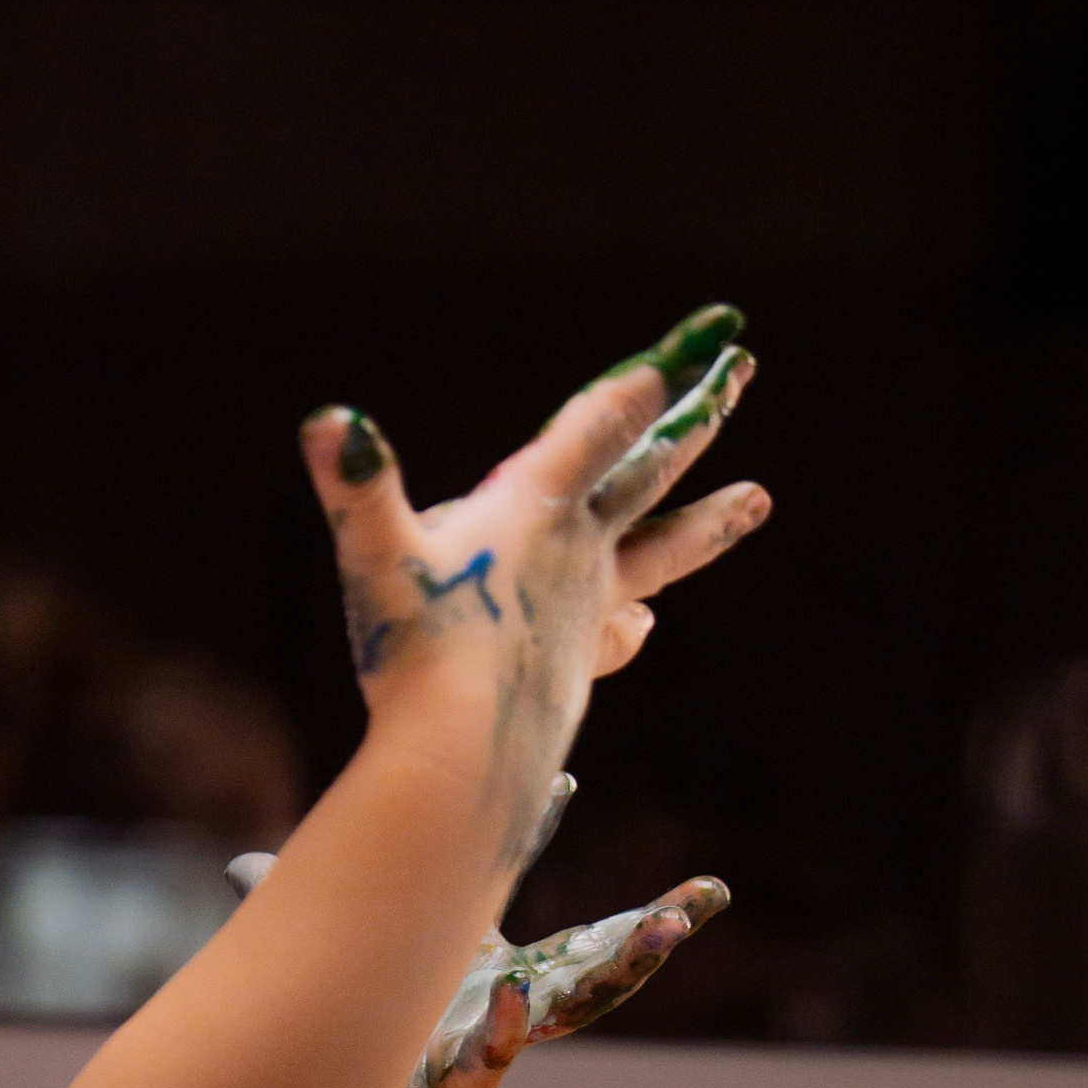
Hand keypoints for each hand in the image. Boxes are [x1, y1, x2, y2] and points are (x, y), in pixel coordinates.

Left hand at [224, 775, 726, 1087]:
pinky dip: (504, 1026)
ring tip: (666, 929)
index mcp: (470, 964)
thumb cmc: (333, 1062)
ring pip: (572, 1010)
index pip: (513, 885)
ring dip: (621, 971)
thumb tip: (239, 865)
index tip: (562, 774)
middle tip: (712, 893)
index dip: (535, 828)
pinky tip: (516, 991)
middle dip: (652, 927)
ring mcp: (483, 1049)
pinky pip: (492, 1058)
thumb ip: (280, 911)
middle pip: (590, 957)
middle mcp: (494, 1004)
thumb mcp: (315, 974)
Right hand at [299, 305, 767, 865]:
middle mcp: (577, 550)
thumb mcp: (376, 558)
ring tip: (758, 500)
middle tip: (742, 369)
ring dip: (707, 521)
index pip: (604, 422)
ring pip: (662, 550)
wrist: (465, 756)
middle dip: (697, 415)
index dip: (657, 372)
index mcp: (536, 507)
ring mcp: (587, 608)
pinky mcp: (578, 661)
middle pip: (652, 470)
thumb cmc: (419, 651)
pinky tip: (643, 624)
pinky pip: (618, 629)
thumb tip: (329, 421)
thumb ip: (356, 487)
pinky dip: (633, 619)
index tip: (716, 330)